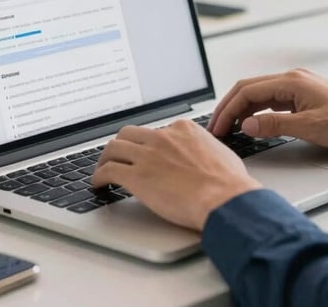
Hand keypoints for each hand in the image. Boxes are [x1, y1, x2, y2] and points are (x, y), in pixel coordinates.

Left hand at [91, 120, 261, 230]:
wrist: (224, 198)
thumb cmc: (229, 183)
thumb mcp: (220, 152)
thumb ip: (205, 148)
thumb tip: (206, 154)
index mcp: (183, 129)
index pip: (156, 131)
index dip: (148, 144)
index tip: (144, 153)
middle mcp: (163, 137)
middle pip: (130, 133)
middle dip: (121, 144)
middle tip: (118, 156)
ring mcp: (148, 155)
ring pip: (114, 147)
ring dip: (105, 158)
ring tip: (102, 169)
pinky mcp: (137, 176)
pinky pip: (109, 170)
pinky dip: (99, 176)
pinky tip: (99, 184)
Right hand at [209, 69, 327, 148]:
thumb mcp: (310, 128)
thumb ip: (275, 126)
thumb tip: (247, 125)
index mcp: (290, 81)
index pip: (247, 91)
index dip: (228, 109)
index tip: (218, 126)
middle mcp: (291, 78)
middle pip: (249, 88)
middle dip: (229, 107)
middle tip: (216, 127)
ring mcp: (297, 85)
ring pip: (259, 93)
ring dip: (242, 109)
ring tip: (229, 127)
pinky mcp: (302, 95)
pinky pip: (271, 99)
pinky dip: (257, 110)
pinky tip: (252, 123)